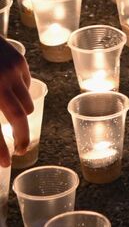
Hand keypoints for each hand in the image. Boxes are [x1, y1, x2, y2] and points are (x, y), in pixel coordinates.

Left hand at [0, 38, 32, 166]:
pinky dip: (20, 92)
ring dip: (21, 114)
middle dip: (21, 138)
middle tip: (20, 150)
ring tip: (10, 111)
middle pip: (18, 120)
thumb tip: (0, 130)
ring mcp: (10, 73)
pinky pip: (27, 86)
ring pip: (27, 105)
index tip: (6, 163)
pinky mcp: (20, 63)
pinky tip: (6, 84)